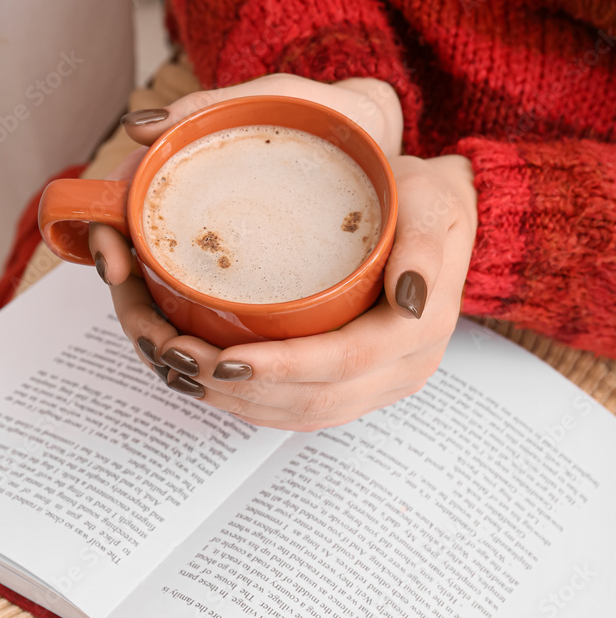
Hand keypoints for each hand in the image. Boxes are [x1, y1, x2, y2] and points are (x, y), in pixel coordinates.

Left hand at [90, 76, 476, 429]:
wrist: (440, 218)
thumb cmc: (427, 202)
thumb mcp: (431, 204)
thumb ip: (423, 247)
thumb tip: (409, 298)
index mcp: (417, 333)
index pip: (343, 362)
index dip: (280, 367)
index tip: (224, 355)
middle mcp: (401, 370)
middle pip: (312, 400)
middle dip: (240, 387)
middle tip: (177, 358)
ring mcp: (379, 385)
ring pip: (300, 414)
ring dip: (235, 401)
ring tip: (179, 369)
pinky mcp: (358, 386)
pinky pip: (301, 410)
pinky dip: (251, 402)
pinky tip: (211, 381)